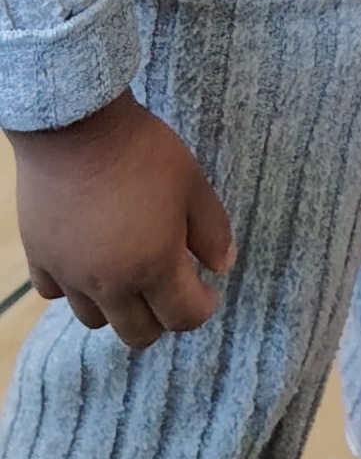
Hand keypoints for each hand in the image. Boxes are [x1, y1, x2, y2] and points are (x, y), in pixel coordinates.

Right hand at [10, 89, 235, 348]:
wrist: (75, 124)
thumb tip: (223, 266)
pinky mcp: (40, 257)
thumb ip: (212, 231)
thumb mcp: (192, 184)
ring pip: (95, 320)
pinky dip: (73, 287)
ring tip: (129, 274)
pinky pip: (56, 292)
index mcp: (154, 267)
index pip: (183, 318)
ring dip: (118, 307)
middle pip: (138, 334)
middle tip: (171, 286)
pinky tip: (87, 260)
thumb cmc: (142, 151)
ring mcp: (71, 274)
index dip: (203, 308)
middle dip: (162, 318)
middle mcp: (110, 283)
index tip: (208, 289)